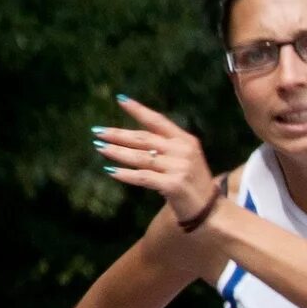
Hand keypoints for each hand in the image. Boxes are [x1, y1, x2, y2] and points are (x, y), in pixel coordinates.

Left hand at [95, 98, 217, 222]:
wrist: (208, 208)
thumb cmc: (190, 181)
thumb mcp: (182, 158)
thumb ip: (163, 146)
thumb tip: (128, 137)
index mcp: (186, 140)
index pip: (158, 121)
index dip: (139, 110)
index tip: (120, 99)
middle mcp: (183, 151)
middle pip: (145, 139)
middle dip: (119, 134)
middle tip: (98, 131)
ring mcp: (180, 168)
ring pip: (141, 158)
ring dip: (118, 152)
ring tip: (100, 147)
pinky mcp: (174, 185)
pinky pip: (143, 177)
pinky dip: (125, 174)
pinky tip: (111, 171)